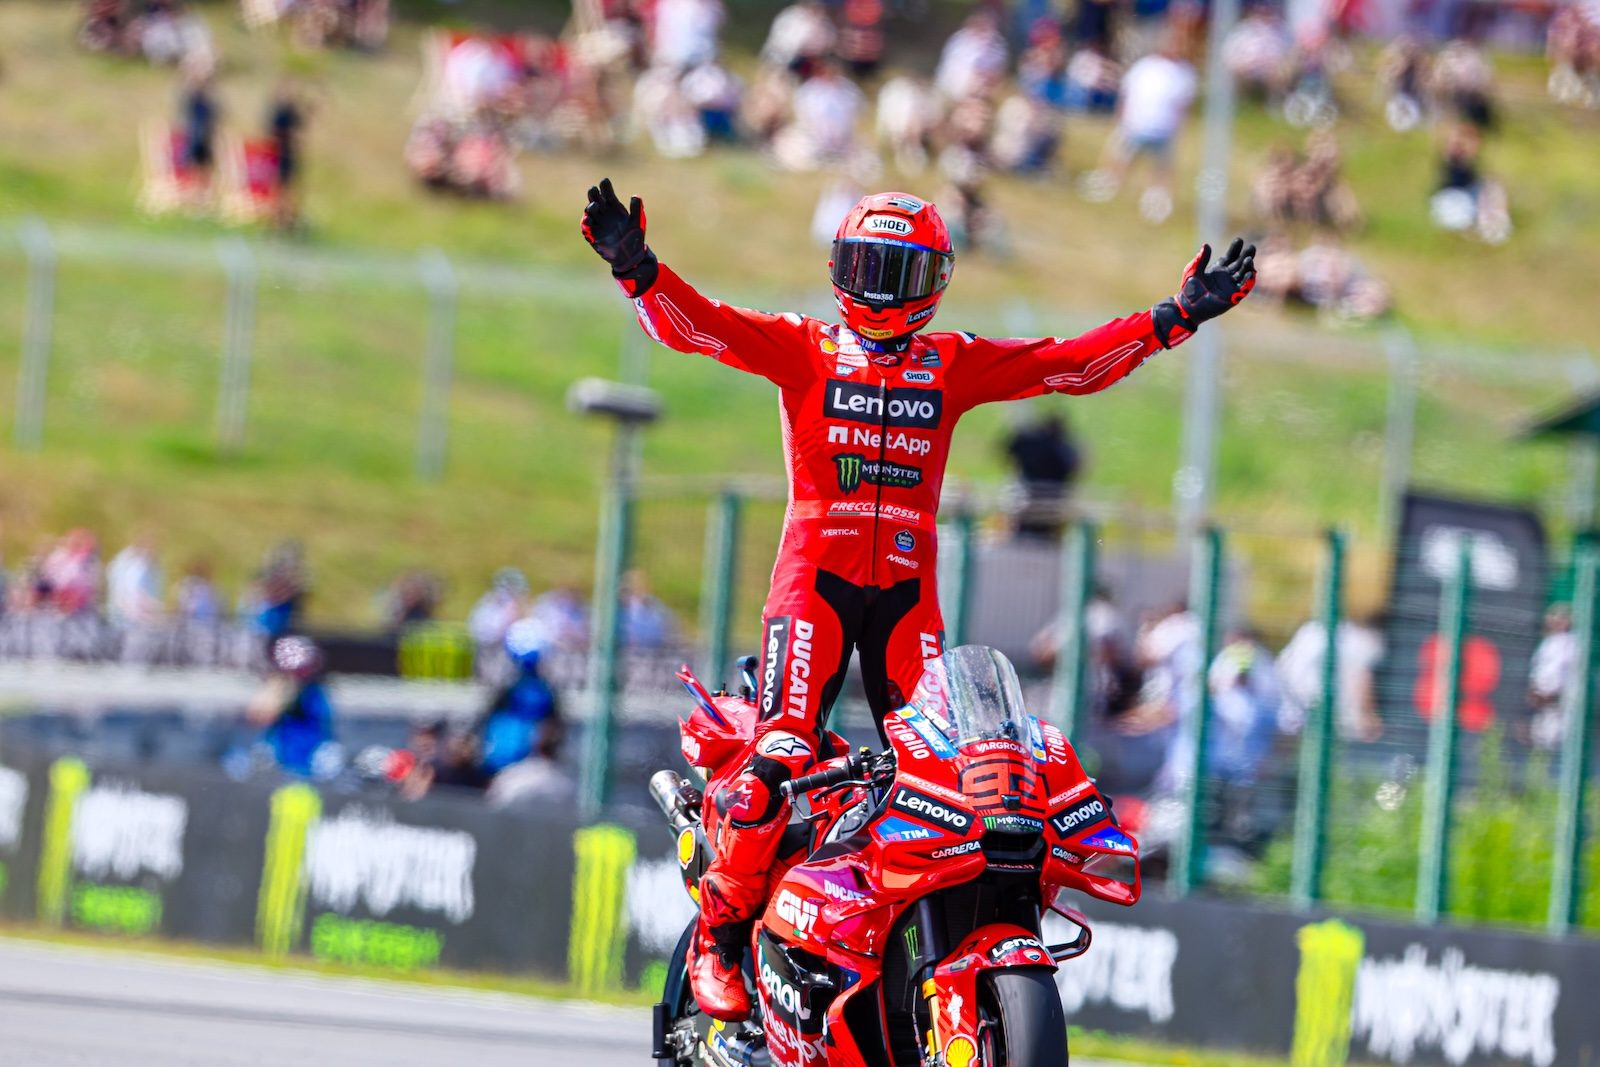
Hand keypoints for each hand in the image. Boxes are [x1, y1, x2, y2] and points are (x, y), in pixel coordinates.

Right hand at [582, 178, 654, 292]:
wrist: (630, 256)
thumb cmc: (634, 237)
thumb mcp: (637, 222)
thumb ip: (636, 209)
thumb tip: (635, 196)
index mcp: (614, 208)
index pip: (607, 194)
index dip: (605, 187)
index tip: (605, 181)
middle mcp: (604, 213)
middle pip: (596, 200)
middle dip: (594, 194)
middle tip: (594, 190)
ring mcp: (598, 223)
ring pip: (590, 212)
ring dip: (590, 208)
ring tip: (594, 206)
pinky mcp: (593, 234)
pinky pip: (587, 228)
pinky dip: (586, 224)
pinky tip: (588, 220)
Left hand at [1151, 238, 1255, 347]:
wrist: (1187, 307)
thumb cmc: (1189, 289)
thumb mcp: (1194, 271)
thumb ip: (1201, 259)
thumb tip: (1206, 245)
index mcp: (1218, 269)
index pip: (1231, 256)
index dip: (1235, 248)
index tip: (1239, 240)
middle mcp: (1227, 276)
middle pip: (1240, 263)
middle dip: (1246, 255)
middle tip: (1251, 247)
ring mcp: (1231, 286)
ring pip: (1243, 274)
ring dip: (1248, 266)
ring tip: (1249, 259)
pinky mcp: (1233, 297)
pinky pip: (1244, 288)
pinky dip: (1248, 281)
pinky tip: (1251, 273)